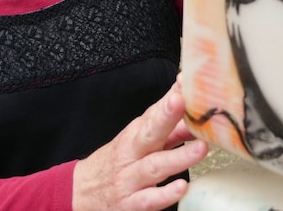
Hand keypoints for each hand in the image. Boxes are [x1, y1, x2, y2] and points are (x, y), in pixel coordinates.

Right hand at [72, 79, 208, 210]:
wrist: (81, 191)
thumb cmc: (117, 161)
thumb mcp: (138, 140)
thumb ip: (168, 127)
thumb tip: (194, 110)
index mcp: (136, 134)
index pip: (153, 113)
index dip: (169, 100)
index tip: (184, 83)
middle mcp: (132, 153)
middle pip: (149, 133)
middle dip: (166, 116)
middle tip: (182, 102)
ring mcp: (130, 179)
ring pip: (154, 167)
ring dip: (178, 157)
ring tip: (201, 148)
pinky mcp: (131, 204)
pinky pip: (148, 200)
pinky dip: (165, 194)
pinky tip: (182, 187)